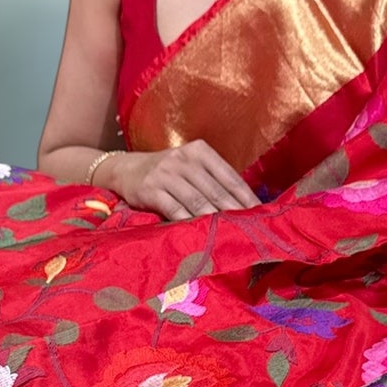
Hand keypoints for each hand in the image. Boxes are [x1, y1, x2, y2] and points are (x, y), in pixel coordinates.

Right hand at [106, 139, 258, 220]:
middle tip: (251, 230)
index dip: (247, 197)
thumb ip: (214, 181)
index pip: (230, 176)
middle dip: (235, 212)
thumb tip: (245, 205)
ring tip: (230, 235)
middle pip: (216, 191)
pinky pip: (175, 210)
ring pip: (197, 201)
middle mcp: (184, 159)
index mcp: (200, 151)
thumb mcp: (191, 167)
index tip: (261, 214)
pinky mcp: (150, 189)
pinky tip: (201, 235)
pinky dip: (189, 223)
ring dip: (215, 220)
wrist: (125, 169)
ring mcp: (166, 173)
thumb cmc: (167, 173)